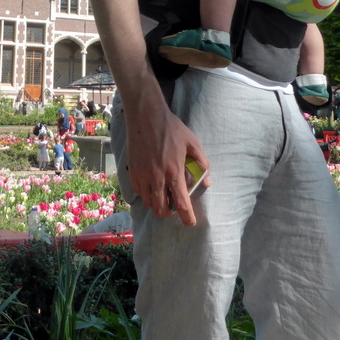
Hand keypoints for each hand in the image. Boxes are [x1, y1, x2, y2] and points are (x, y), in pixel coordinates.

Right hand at [125, 94, 210, 226]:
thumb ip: (201, 163)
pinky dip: (146, 193)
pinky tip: (151, 185)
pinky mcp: (132, 171)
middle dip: (169, 212)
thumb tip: (207, 182)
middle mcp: (157, 178)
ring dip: (157, 203)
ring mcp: (143, 175)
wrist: (146, 116)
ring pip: (149, 203)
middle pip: (162, 209)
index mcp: (174, 172)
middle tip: (174, 205)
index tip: (190, 223)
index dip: (187, 217)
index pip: (181, 203)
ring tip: (162, 195)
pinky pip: (139, 192)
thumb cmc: (171, 128)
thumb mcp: (192, 142)